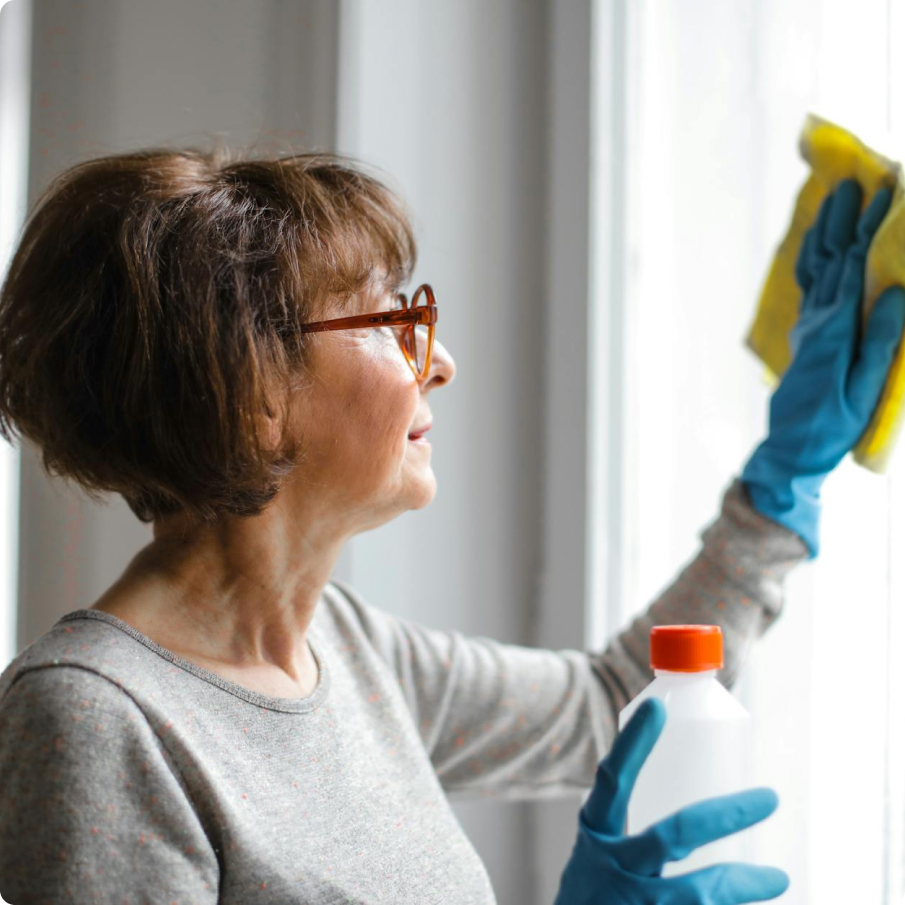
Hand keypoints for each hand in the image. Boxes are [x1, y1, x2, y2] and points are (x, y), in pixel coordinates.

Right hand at [553, 698, 788, 903]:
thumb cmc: (595, 896)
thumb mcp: (598, 855)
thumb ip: (633, 831)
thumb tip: (695, 805)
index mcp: (596, 834)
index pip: (613, 780)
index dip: (633, 744)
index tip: (657, 707)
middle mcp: (613, 867)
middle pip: (673, 835)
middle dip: (725, 815)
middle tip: (769, 798)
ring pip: (697, 893)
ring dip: (741, 883)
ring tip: (778, 877)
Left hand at [741, 178, 904, 557]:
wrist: (792, 447)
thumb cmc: (834, 423)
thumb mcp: (865, 386)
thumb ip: (880, 339)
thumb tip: (895, 291)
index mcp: (836, 326)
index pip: (853, 265)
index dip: (868, 227)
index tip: (885, 192)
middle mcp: (817, 319)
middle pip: (829, 258)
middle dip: (843, 218)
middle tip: (855, 180)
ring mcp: (808, 326)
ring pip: (813, 268)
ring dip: (823, 232)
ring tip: (833, 201)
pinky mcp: (805, 336)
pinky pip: (807, 287)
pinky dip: (812, 259)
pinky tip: (817, 248)